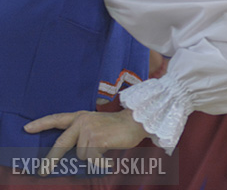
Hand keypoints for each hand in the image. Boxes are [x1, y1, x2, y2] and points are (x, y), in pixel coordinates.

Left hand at [24, 109, 148, 175]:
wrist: (137, 121)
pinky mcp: (96, 140)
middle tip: (42, 171)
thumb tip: (70, 154)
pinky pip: (91, 159)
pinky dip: (99, 163)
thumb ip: (82, 133)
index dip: (42, 124)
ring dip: (92, 158)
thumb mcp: (97, 124)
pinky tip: (107, 158)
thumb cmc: (119, 127)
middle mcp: (82, 121)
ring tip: (105, 150)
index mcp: (81, 116)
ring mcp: (89, 130)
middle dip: (51, 159)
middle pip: (61, 143)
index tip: (27, 129)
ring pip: (81, 155)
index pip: (57, 119)